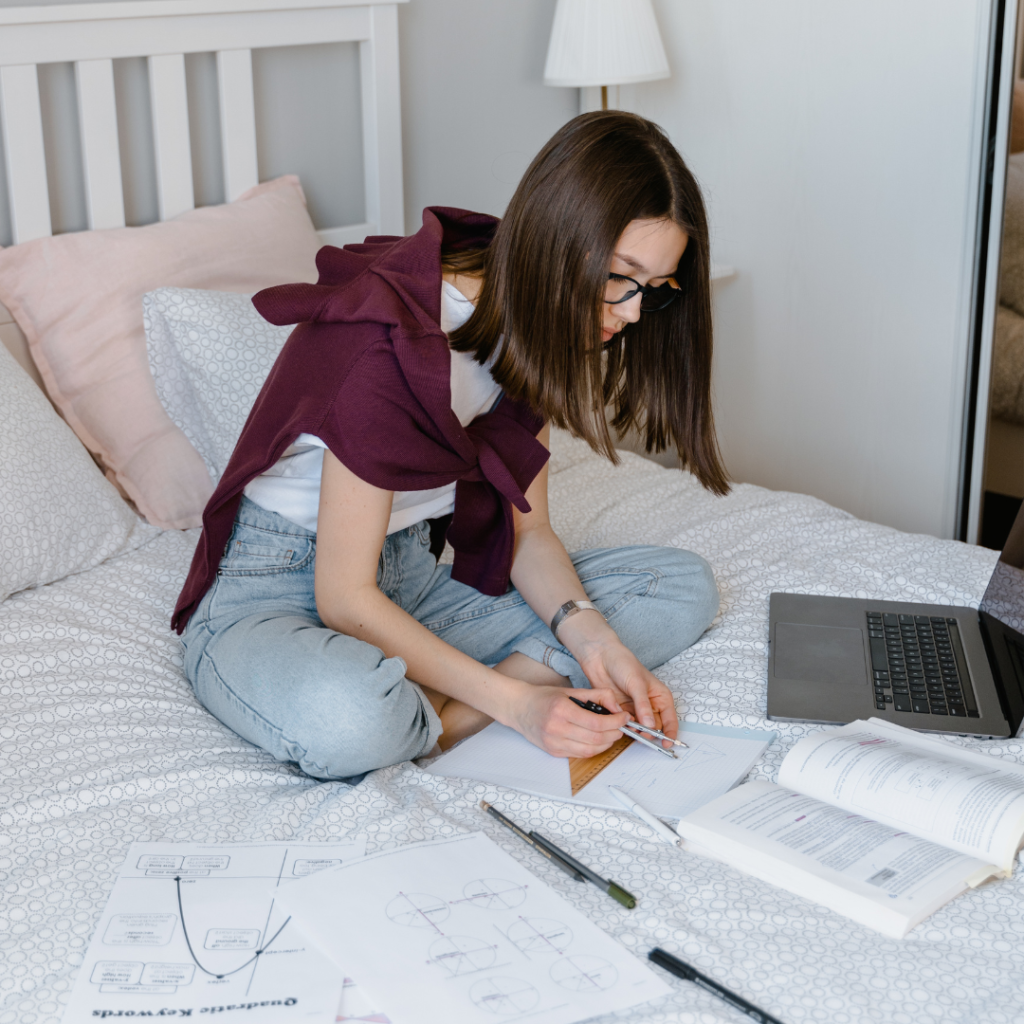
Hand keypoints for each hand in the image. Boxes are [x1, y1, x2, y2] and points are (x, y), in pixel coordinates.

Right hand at [510, 685, 630, 757]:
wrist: (518, 708)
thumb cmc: (543, 697)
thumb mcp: (570, 690)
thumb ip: (595, 695)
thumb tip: (616, 705)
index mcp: (561, 710)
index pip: (596, 722)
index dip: (615, 722)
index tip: (624, 717)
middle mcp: (556, 728)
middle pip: (595, 739)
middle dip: (614, 734)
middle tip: (621, 727)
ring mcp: (553, 742)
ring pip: (589, 751)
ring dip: (606, 744)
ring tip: (611, 734)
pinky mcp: (553, 752)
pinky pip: (579, 755)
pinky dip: (592, 749)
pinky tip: (596, 740)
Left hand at [577, 640, 678, 746]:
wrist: (601, 657)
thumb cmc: (623, 663)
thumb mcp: (636, 684)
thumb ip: (643, 706)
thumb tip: (651, 725)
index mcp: (660, 697)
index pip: (670, 720)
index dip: (669, 734)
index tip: (666, 744)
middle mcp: (650, 705)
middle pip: (655, 728)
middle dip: (649, 733)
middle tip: (641, 734)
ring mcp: (635, 709)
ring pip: (639, 728)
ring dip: (635, 730)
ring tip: (628, 725)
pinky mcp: (622, 711)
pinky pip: (625, 725)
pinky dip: (623, 726)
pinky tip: (618, 721)